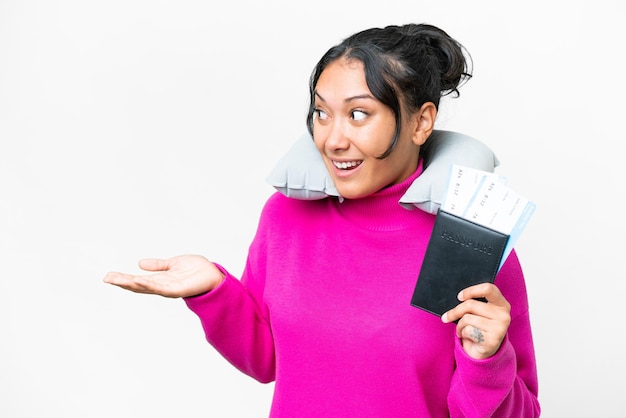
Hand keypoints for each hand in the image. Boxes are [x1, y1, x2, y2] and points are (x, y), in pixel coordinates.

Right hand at [103, 255, 224, 297]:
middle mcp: (162, 286)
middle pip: (138, 285)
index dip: (123, 278)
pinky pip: (161, 288)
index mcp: (160, 279)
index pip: (138, 279)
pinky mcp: (178, 290)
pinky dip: (150, 285)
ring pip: (147, 287)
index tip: (108, 275)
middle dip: (122, 282)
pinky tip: (139, 280)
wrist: (213, 275)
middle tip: (106, 278)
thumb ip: (158, 265)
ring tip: (117, 280)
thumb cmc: (196, 270)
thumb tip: (139, 263)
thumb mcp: (172, 264)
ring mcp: (169, 289)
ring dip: (132, 283)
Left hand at [441, 283, 510, 359]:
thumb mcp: (479, 312)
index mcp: (502, 304)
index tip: (459, 297)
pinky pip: (468, 331)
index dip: (471, 291)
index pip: (488, 289)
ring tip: (462, 329)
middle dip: (455, 311)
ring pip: (467, 318)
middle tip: (447, 316)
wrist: (484, 351)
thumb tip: (458, 298)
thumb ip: (474, 303)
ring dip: (459, 325)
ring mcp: (500, 329)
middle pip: (471, 304)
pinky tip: (468, 337)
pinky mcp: (492, 341)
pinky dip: (463, 333)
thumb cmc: (478, 327)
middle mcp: (504, 315)